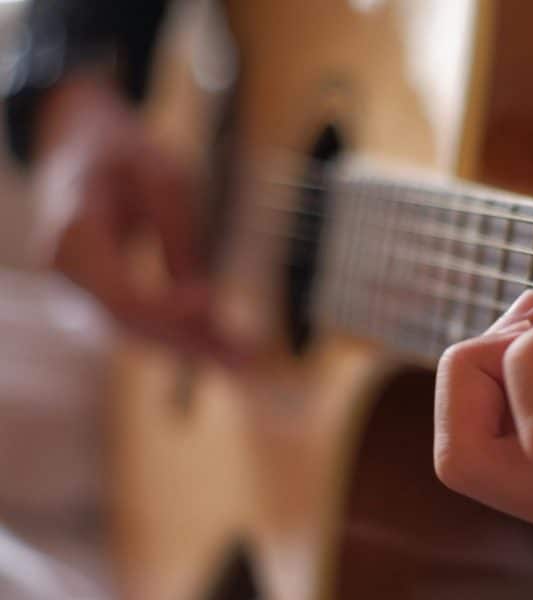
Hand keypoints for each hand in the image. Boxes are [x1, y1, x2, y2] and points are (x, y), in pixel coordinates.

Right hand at [31, 75, 238, 362]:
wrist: (82, 147)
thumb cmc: (125, 155)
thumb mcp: (163, 177)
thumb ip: (180, 236)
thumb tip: (206, 301)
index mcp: (75, 233)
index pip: (121, 295)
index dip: (168, 310)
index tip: (213, 305)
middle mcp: (68, 272)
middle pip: (132, 325)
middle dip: (191, 342)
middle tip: (247, 355)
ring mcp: (78, 290)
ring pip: (137, 333)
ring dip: (192, 348)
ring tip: (245, 358)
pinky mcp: (98, 298)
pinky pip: (140, 325)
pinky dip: (181, 337)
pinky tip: (223, 348)